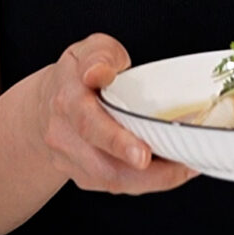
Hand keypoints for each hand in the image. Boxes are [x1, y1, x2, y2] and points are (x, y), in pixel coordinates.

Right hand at [36, 32, 197, 193]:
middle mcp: (64, 135)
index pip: (89, 123)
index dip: (116, 140)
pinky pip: (115, 185)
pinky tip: (170, 170)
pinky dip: (145, 182)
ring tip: (186, 166)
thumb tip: (99, 72)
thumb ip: (100, 55)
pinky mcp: (81, 177)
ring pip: (112, 181)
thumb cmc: (78, 73)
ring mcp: (70, 161)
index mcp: (68, 99)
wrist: (47, 104)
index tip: (142, 154)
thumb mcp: (89, 49)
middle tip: (183, 164)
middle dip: (146, 173)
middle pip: (104, 164)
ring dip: (152, 180)